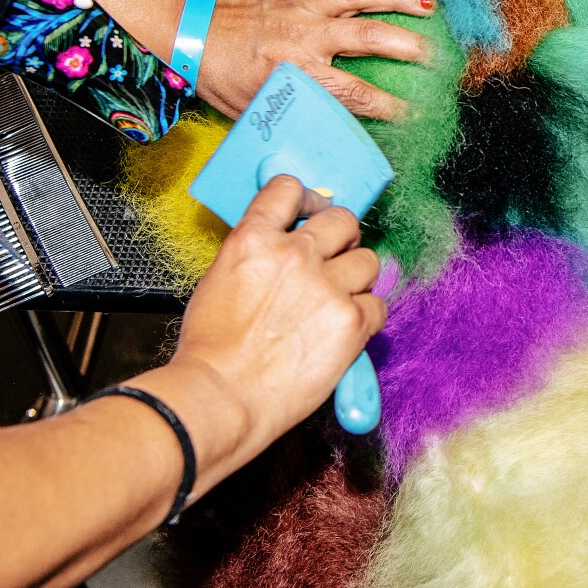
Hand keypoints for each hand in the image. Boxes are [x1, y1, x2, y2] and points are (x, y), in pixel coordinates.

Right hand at [158, 176, 387, 482]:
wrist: (219, 397)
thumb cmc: (210, 353)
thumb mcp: (219, 282)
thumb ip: (255, 257)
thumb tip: (280, 249)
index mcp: (253, 241)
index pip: (288, 190)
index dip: (305, 198)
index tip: (311, 210)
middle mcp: (294, 255)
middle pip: (342, 220)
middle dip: (342, 237)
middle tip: (337, 257)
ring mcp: (326, 286)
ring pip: (368, 261)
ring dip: (357, 278)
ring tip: (339, 302)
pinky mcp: (351, 321)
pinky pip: (378, 305)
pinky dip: (366, 318)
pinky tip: (346, 332)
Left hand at [196, 0, 432, 120]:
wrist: (188, 30)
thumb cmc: (218, 76)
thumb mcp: (256, 110)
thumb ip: (296, 115)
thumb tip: (329, 133)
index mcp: (298, 72)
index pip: (357, 93)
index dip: (389, 105)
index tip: (412, 112)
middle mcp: (306, 36)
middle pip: (371, 38)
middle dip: (409, 45)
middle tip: (436, 55)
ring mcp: (302, 6)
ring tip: (429, 4)